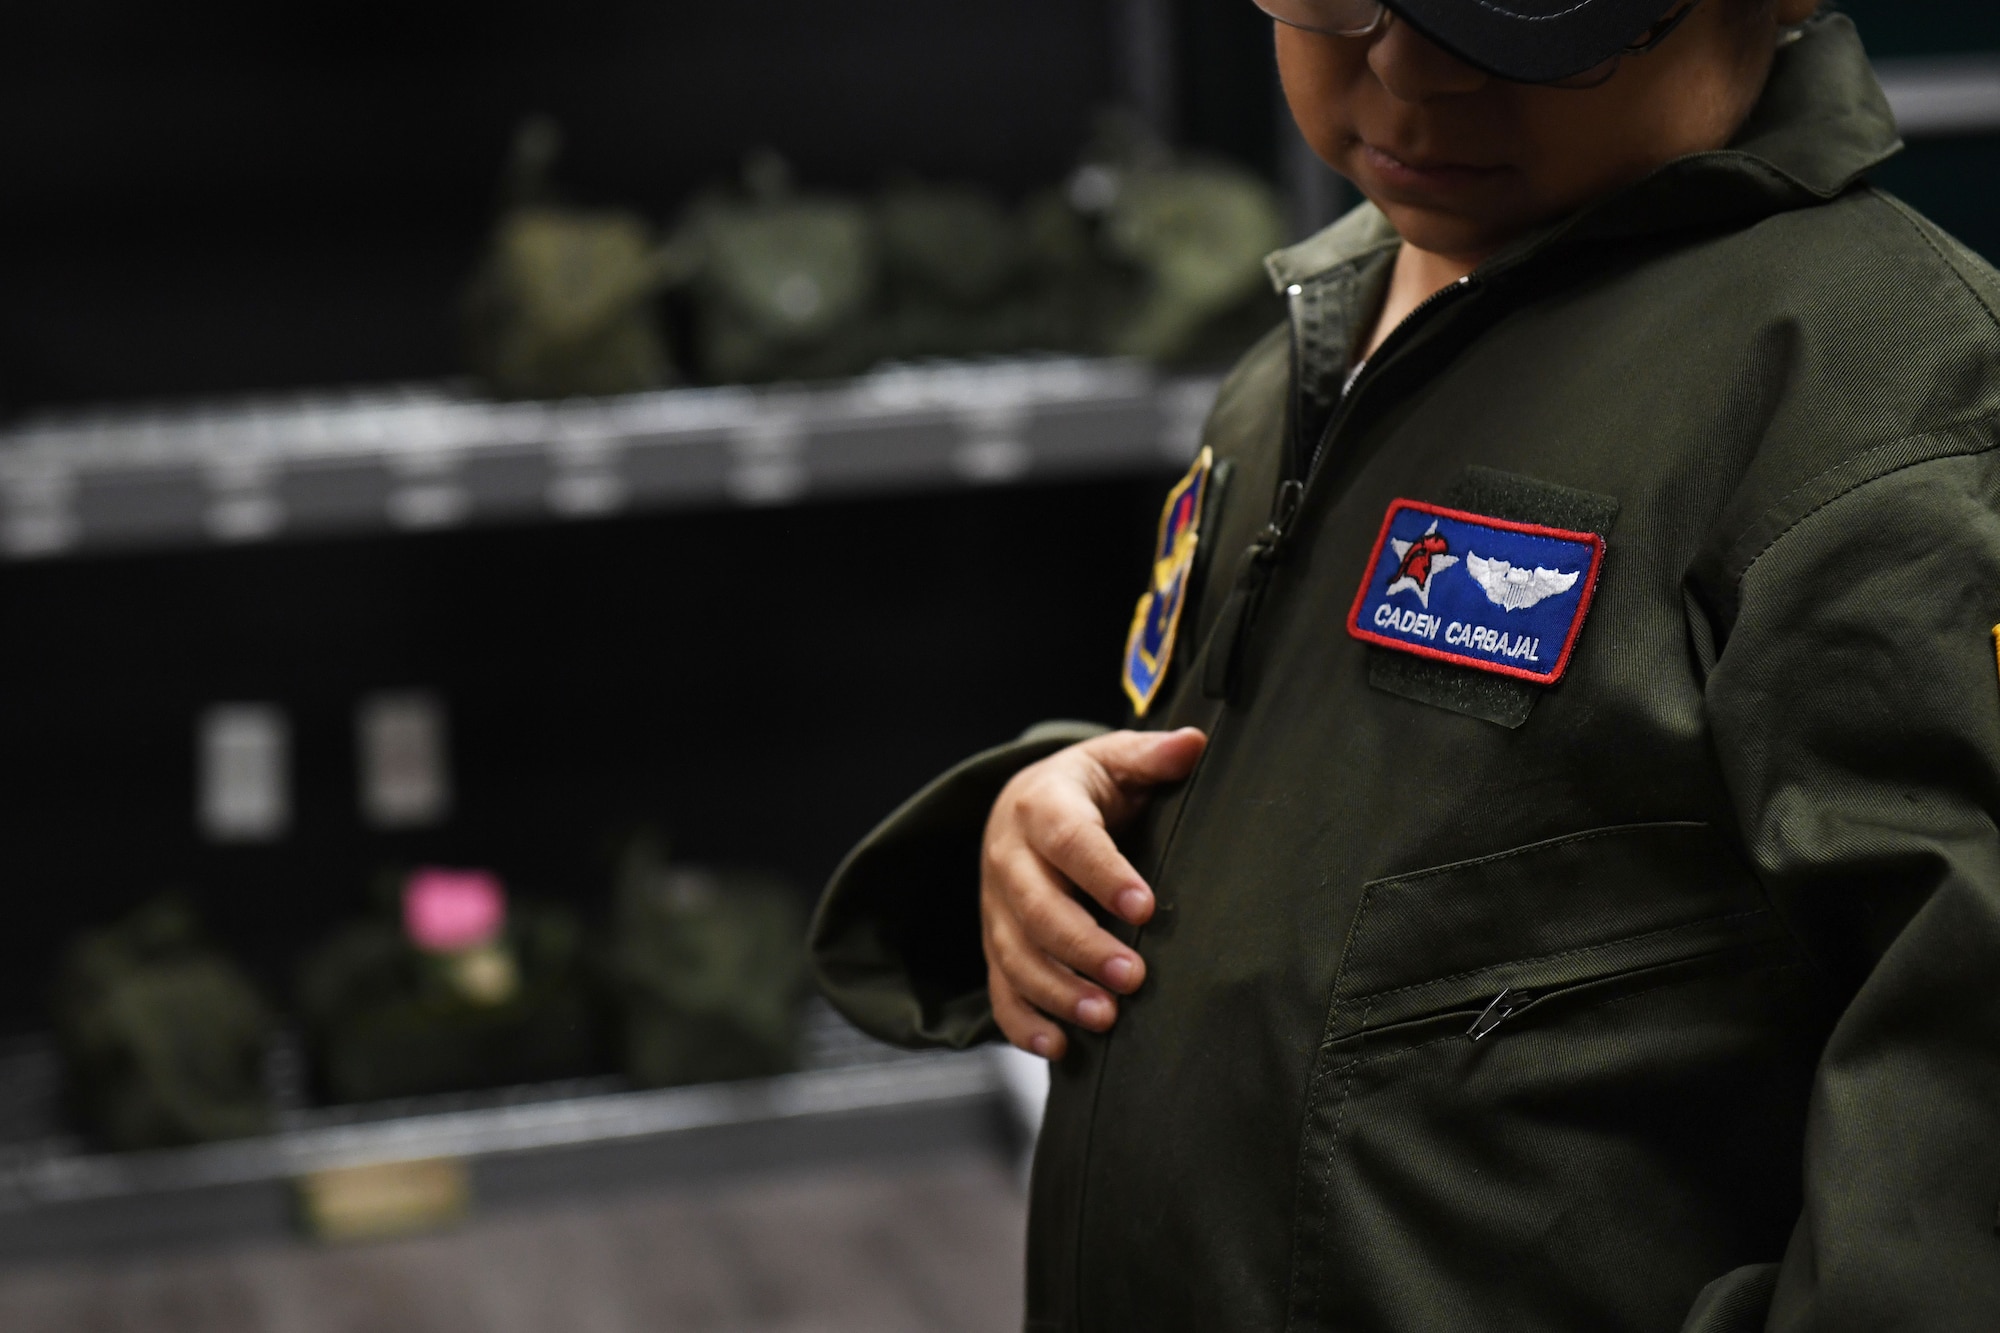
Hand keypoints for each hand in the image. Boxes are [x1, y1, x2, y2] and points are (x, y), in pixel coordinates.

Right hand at [981, 727, 1207, 1059]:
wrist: (1025, 805)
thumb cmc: (1085, 786)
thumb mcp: (1115, 759)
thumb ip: (1152, 755)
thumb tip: (1195, 743)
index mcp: (1040, 805)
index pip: (1069, 841)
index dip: (1103, 875)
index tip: (1144, 907)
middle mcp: (1007, 857)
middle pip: (1036, 908)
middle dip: (1082, 947)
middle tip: (1133, 978)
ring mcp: (994, 906)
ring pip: (1015, 955)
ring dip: (1057, 991)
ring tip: (1106, 1019)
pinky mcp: (994, 943)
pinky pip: (999, 987)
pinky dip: (1022, 1022)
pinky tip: (1057, 1048)